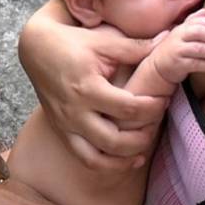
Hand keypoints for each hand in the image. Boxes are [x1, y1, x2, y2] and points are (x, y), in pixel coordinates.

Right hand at [19, 5, 168, 171]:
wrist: (37, 49)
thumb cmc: (72, 43)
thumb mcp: (104, 41)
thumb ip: (136, 47)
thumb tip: (167, 40)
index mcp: (87, 88)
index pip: (129, 108)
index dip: (153, 108)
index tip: (164, 100)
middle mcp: (75, 112)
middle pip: (115, 140)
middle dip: (142, 137)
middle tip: (157, 124)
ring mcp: (66, 125)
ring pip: (98, 158)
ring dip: (125, 158)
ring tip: (144, 148)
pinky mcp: (62, 131)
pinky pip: (84, 158)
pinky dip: (107, 165)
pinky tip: (127, 159)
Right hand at [151, 10, 204, 84]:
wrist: (158, 66)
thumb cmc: (176, 47)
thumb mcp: (182, 33)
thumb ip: (193, 22)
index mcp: (182, 28)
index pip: (198, 22)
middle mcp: (178, 37)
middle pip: (198, 32)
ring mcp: (177, 51)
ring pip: (198, 49)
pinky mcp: (178, 65)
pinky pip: (196, 64)